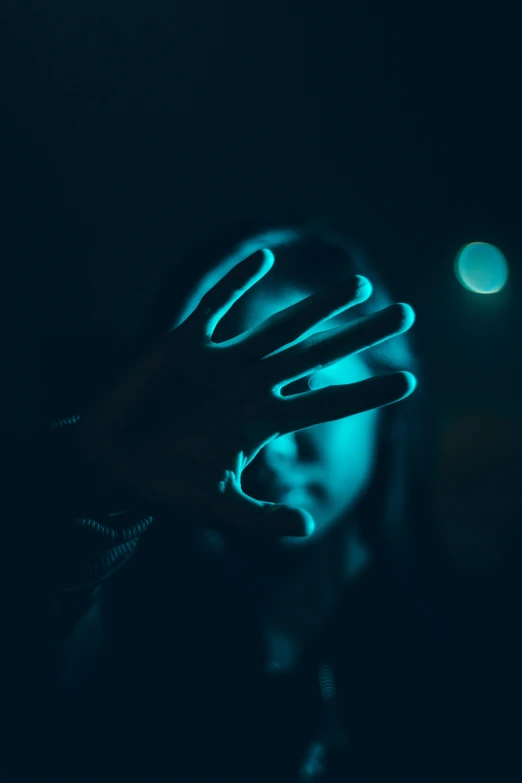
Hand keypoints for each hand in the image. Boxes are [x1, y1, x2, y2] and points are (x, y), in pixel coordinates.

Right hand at [76, 223, 415, 537]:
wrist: (113, 466)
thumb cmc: (164, 489)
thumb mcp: (216, 507)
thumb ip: (259, 517)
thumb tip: (307, 528)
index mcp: (265, 421)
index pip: (327, 403)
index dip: (366, 394)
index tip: (409, 382)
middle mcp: (253, 386)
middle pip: (319, 355)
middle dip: (360, 335)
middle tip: (406, 315)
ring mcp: (222, 363)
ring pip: (280, 327)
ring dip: (319, 306)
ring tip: (359, 285)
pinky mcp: (186, 345)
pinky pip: (215, 306)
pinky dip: (236, 283)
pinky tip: (263, 260)